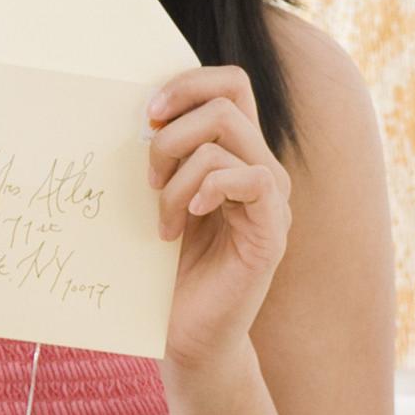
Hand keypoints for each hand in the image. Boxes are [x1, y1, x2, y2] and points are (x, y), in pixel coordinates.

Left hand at [147, 65, 291, 367]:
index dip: (189, 83)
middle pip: (225, 102)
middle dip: (172, 131)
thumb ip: (164, 152)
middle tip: (149, 174)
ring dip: (176, 175)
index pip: (230, 83)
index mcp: (236, 152)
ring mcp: (271, 199)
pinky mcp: (271, 231)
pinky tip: (187, 219)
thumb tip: (143, 110)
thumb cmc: (168, 263)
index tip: (147, 113)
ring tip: (163, 216)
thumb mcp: (161, 193)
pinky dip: (209, 189)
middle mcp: (261, 166)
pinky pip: (251, 179)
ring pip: (224, 140)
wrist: (186, 331)